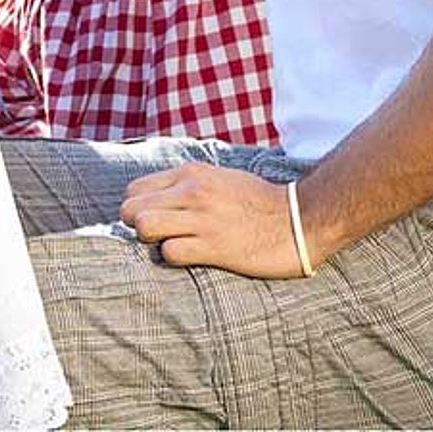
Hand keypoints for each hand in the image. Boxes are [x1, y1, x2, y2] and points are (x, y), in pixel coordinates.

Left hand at [119, 163, 307, 278]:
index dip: (137, 209)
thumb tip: (158, 198)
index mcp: (189, 174)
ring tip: (170, 246)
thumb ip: (186, 184)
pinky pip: (171, 252)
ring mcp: (202, 218)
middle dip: (136, 226)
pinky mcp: (216, 246)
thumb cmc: (258, 201)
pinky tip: (190, 257)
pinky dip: (173, 258)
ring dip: (151, 242)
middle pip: (131, 209)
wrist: (301, 218)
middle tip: (157, 238)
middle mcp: (190, 192)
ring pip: (144, 227)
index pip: (134, 190)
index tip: (153, 221)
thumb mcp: (217, 178)